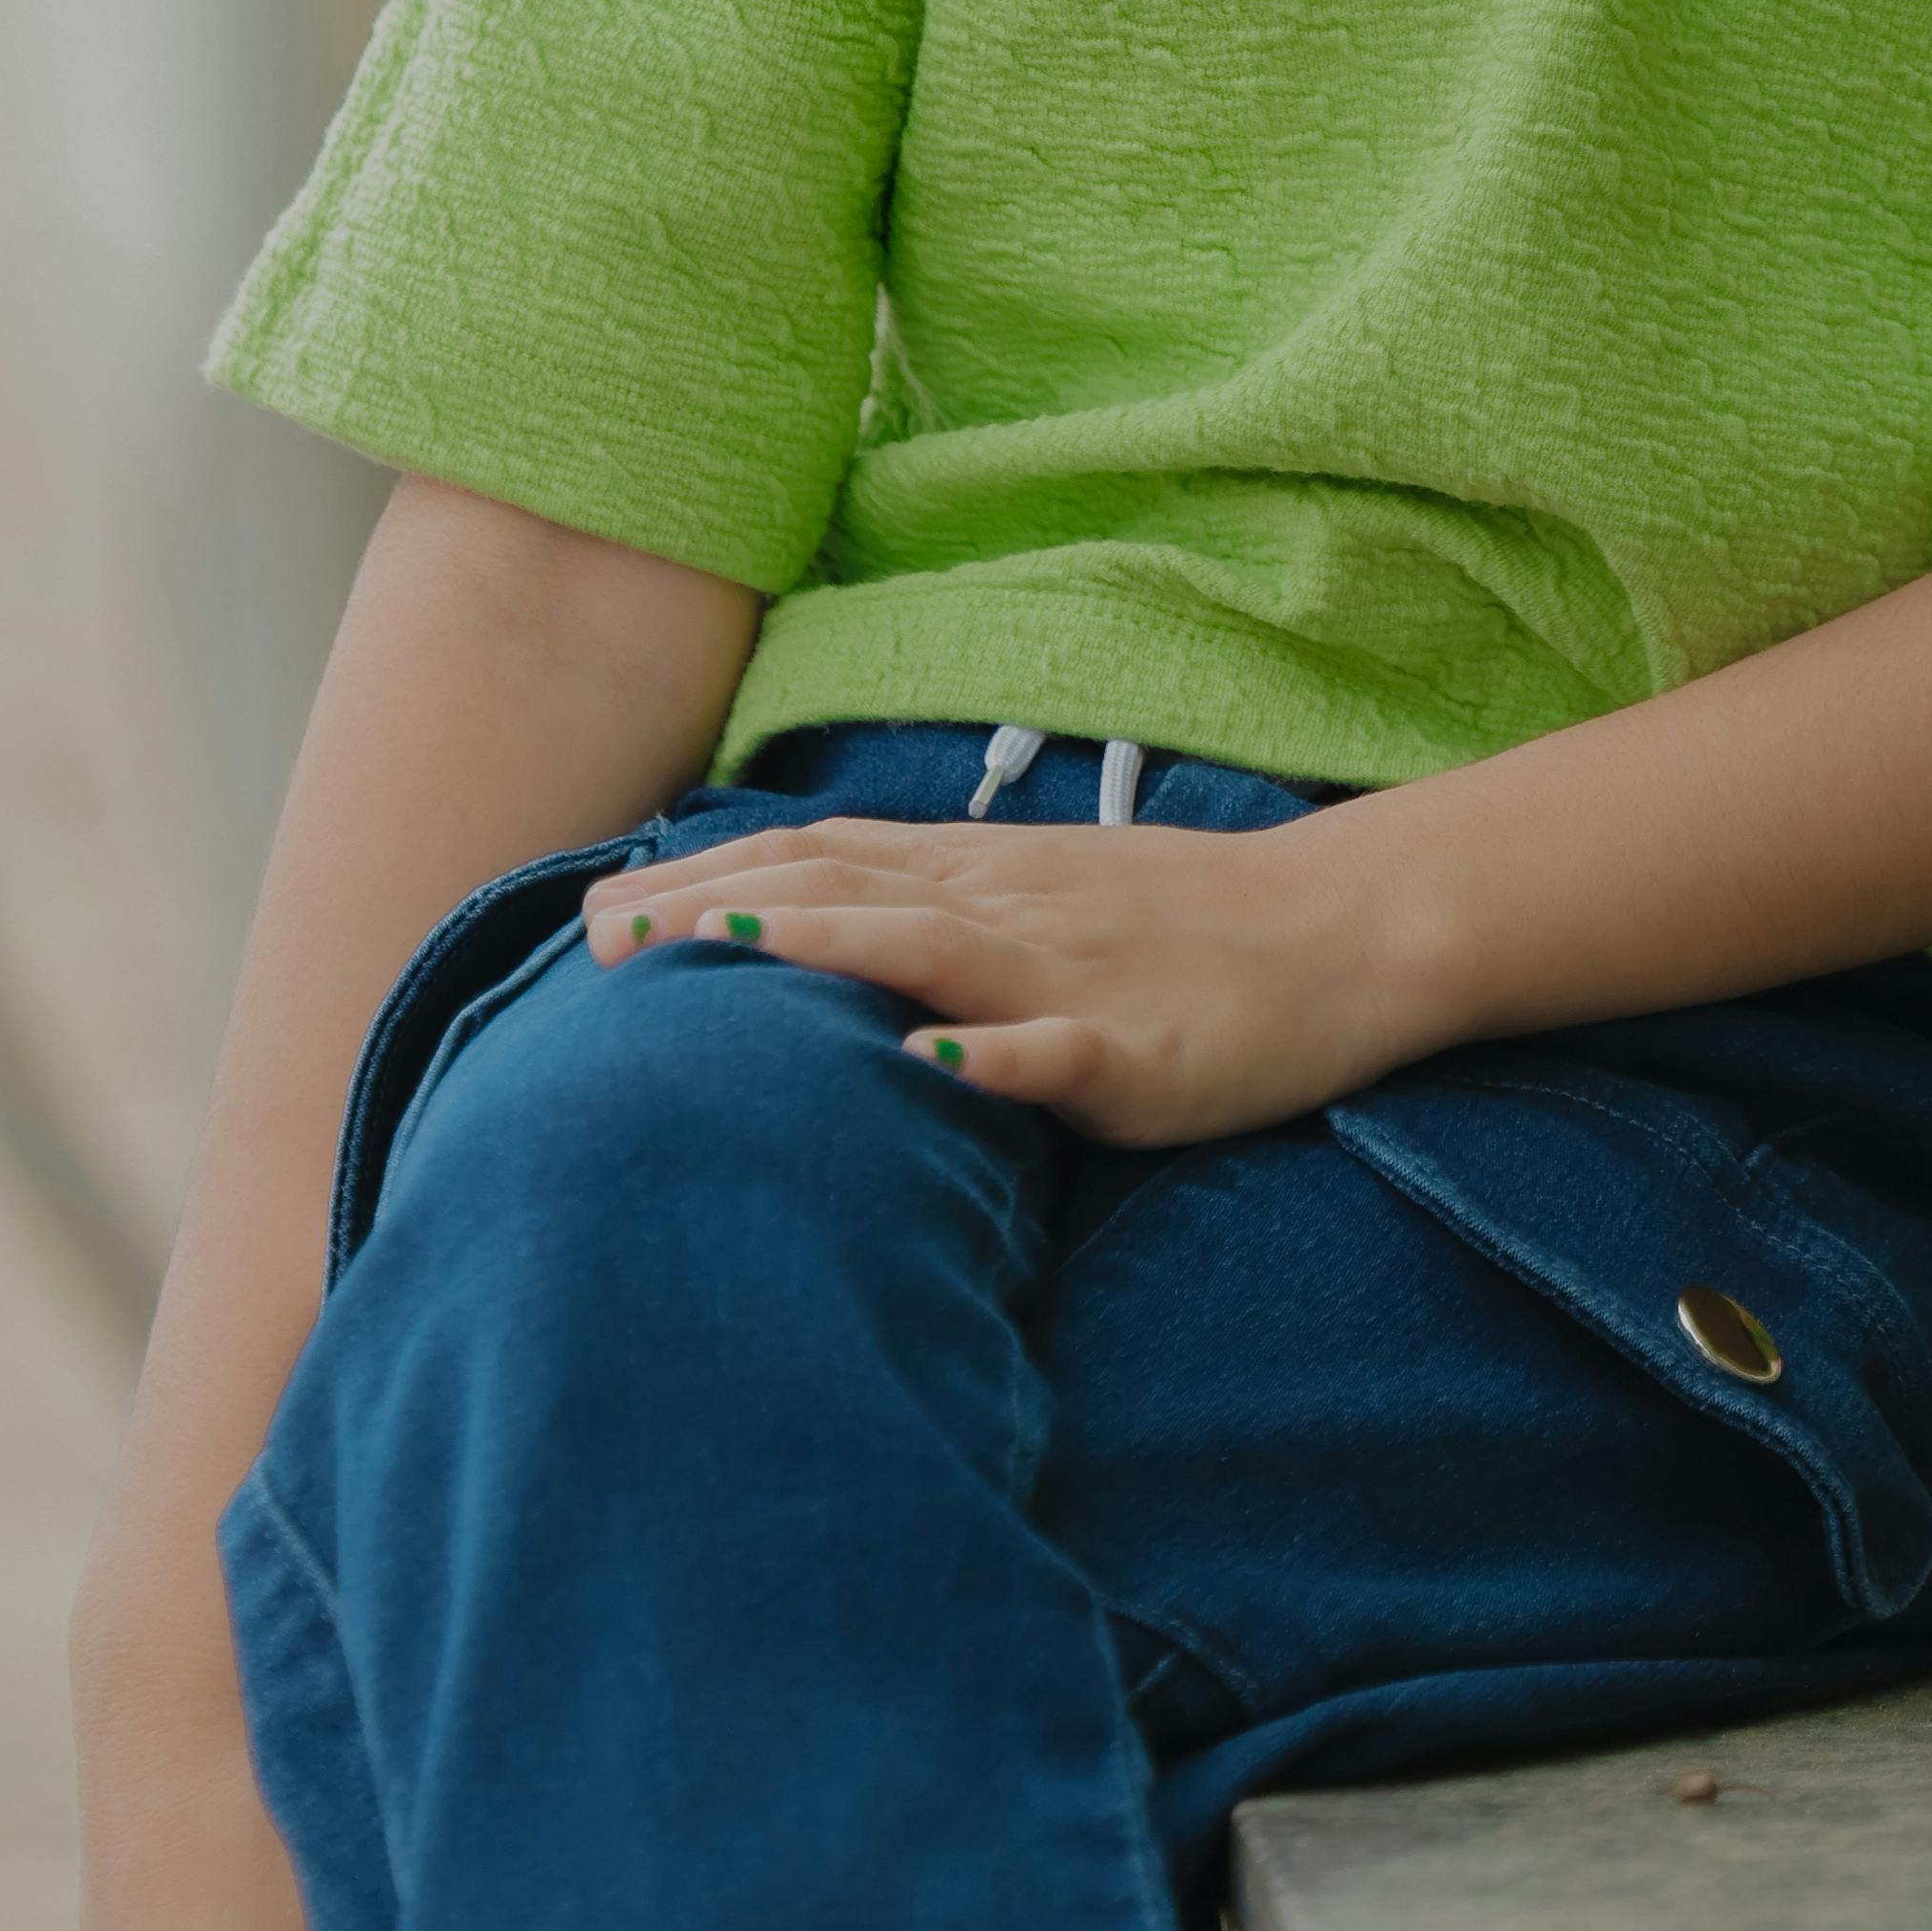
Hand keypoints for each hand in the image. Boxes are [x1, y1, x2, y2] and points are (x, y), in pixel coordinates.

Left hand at [581, 806, 1439, 1147]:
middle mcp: (998, 907)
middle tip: (594, 944)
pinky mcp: (1139, 1047)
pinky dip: (994, 1057)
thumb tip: (808, 921)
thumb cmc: (1176, 927)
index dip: (699, 879)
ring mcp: (1066, 974)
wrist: (1339, 927)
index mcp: (971, 876)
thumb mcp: (1034, 898)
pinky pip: (1059, 1051)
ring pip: (924, 947)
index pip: (809, 862)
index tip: (592, 910)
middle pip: (832, 891)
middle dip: (706, 911)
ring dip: (812, 946)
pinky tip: (934, 1068)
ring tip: (712, 954)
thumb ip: (930, 906)